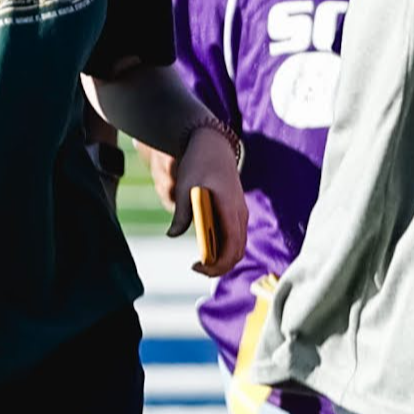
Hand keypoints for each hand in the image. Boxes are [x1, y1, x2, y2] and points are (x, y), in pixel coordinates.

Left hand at [168, 122, 247, 275]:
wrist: (213, 145)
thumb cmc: (198, 165)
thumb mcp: (185, 189)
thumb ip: (181, 214)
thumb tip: (173, 234)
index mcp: (230, 210)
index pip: (231, 249)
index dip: (216, 265)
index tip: (196, 266)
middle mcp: (240, 215)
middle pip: (237, 253)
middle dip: (219, 266)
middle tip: (197, 267)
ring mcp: (241, 214)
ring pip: (238, 247)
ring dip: (222, 258)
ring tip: (201, 260)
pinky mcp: (237, 212)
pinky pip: (236, 237)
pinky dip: (224, 248)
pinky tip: (206, 245)